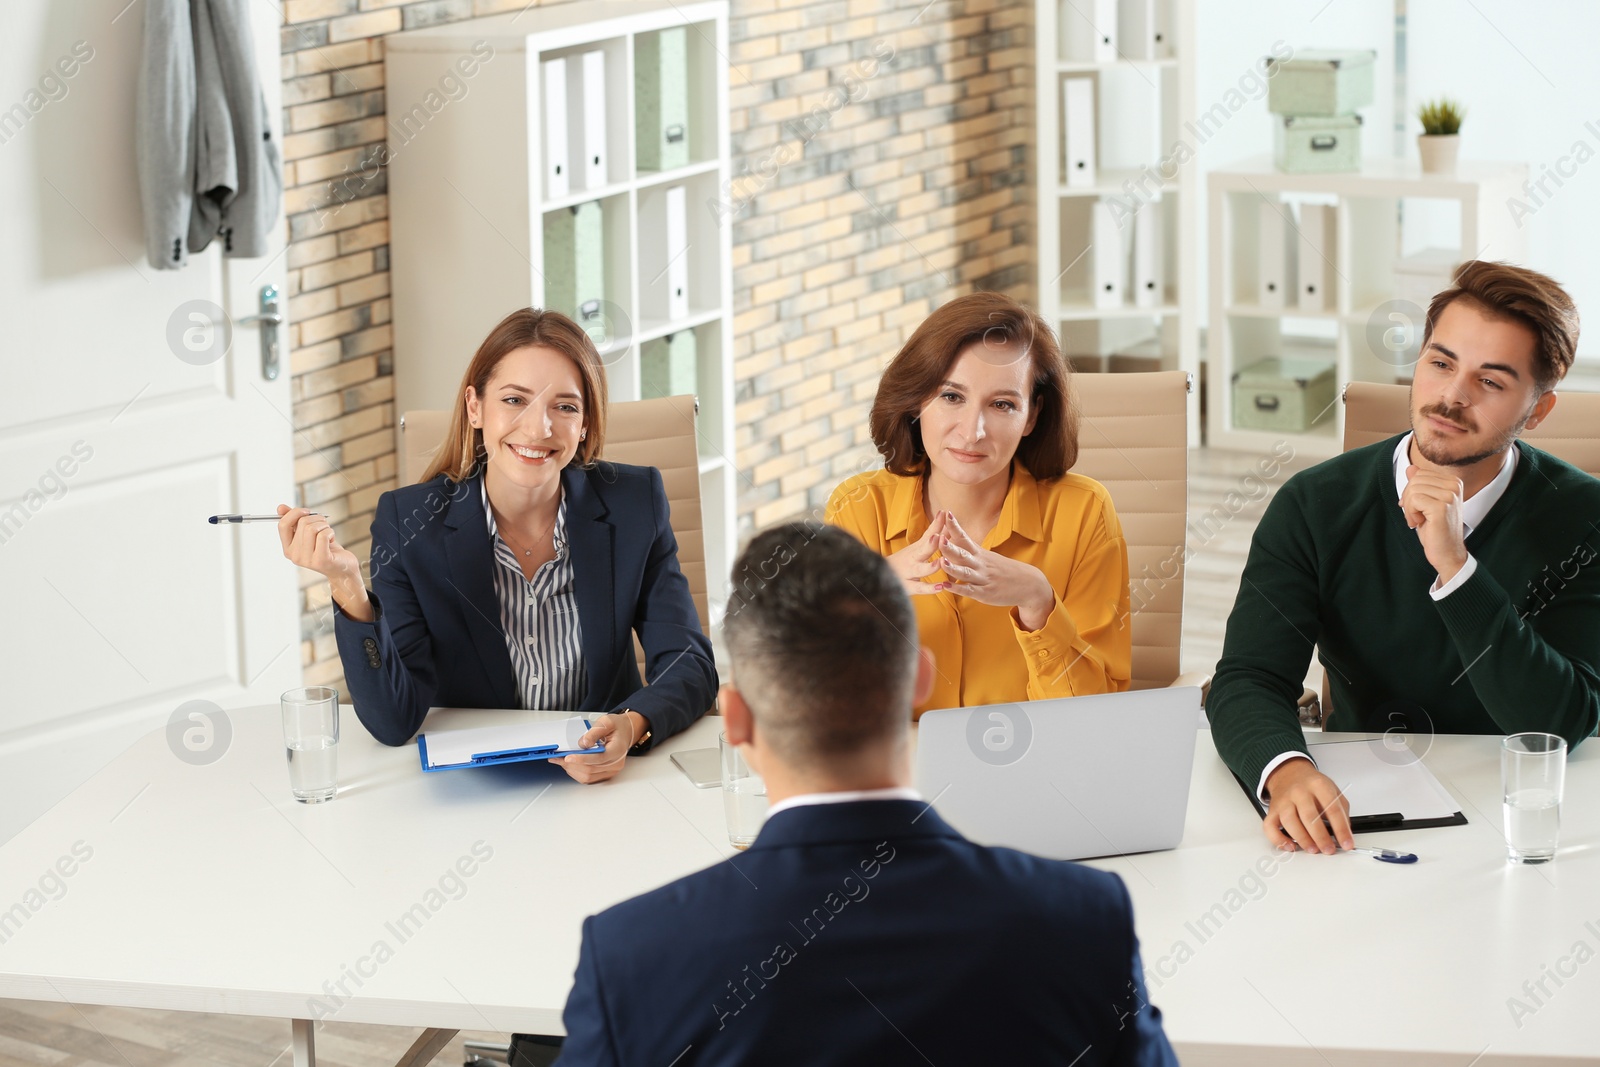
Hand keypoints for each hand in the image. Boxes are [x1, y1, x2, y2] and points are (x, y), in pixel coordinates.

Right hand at [276, 505, 371, 620]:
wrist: (342, 568)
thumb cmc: (326, 548)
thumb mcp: (309, 533)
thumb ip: (295, 521)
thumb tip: (280, 507)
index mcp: (288, 548)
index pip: (282, 525)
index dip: (294, 513)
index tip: (306, 511)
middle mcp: (294, 556)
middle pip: (302, 523)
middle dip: (317, 518)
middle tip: (324, 525)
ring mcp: (307, 559)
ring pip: (312, 528)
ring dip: (324, 525)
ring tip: (328, 533)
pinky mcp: (321, 560)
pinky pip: (323, 535)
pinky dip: (331, 532)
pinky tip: (332, 539)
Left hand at [550, 711, 641, 783]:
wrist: (625, 732)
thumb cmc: (617, 727)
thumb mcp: (606, 721)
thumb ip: (594, 732)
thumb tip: (582, 744)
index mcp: (617, 750)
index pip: (599, 759)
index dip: (582, 759)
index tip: (568, 757)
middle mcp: (616, 764)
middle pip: (591, 769)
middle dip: (572, 764)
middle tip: (558, 757)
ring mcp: (610, 771)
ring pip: (587, 776)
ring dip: (572, 769)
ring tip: (560, 760)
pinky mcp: (604, 774)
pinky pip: (588, 778)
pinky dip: (576, 772)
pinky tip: (569, 764)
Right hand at [885, 509, 951, 595]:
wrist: (878, 575)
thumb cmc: (904, 560)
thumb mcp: (917, 546)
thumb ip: (931, 534)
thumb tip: (944, 516)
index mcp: (917, 548)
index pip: (928, 534)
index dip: (936, 525)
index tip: (944, 513)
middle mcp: (912, 558)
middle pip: (922, 550)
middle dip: (931, 544)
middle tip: (938, 536)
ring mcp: (910, 572)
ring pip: (920, 570)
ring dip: (931, 566)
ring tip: (941, 562)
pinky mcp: (909, 587)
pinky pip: (919, 588)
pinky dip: (929, 588)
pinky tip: (940, 587)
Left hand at [935, 515, 1055, 629]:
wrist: (1029, 584)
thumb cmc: (1004, 570)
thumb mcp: (988, 557)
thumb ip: (970, 551)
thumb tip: (952, 540)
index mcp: (980, 554)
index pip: (965, 537)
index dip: (955, 527)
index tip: (946, 513)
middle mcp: (980, 564)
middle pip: (963, 554)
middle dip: (949, 546)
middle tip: (937, 537)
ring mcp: (983, 579)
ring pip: (966, 572)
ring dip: (953, 567)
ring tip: (941, 562)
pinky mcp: (985, 593)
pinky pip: (970, 590)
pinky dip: (958, 589)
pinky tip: (946, 587)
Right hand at [1263, 758, 1352, 853]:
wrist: (1289, 774)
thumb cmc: (1312, 786)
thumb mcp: (1333, 791)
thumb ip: (1341, 811)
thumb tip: (1344, 834)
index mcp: (1318, 785)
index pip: (1332, 809)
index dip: (1341, 829)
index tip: (1347, 844)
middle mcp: (1299, 792)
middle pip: (1309, 816)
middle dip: (1321, 837)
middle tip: (1329, 849)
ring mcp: (1284, 801)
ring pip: (1289, 821)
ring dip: (1302, 839)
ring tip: (1313, 849)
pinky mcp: (1273, 810)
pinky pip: (1270, 827)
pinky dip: (1278, 839)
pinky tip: (1290, 846)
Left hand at [1400, 465, 1468, 584]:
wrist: (1447, 553)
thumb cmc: (1435, 529)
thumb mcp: (1425, 503)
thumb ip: (1419, 485)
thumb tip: (1411, 468)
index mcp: (1453, 482)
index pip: (1419, 474)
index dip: (1411, 491)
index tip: (1415, 507)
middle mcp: (1454, 486)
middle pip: (1415, 480)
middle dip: (1408, 499)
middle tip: (1415, 516)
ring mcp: (1450, 496)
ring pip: (1413, 490)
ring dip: (1409, 508)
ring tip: (1418, 520)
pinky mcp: (1442, 507)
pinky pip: (1414, 500)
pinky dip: (1410, 513)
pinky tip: (1419, 523)